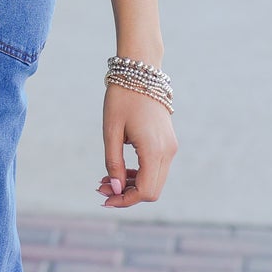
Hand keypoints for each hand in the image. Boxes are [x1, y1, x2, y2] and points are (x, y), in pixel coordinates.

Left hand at [96, 84, 177, 208]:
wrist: (140, 72)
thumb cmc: (122, 99)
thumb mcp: (111, 132)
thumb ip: (113, 162)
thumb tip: (114, 189)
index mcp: (154, 150)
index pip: (145, 191)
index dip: (124, 200)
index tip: (104, 198)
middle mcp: (168, 151)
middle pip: (152, 190)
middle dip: (127, 195)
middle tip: (101, 187)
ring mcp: (171, 147)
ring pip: (155, 181)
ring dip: (132, 185)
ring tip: (105, 179)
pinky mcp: (168, 143)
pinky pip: (156, 168)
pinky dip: (139, 174)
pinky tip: (120, 170)